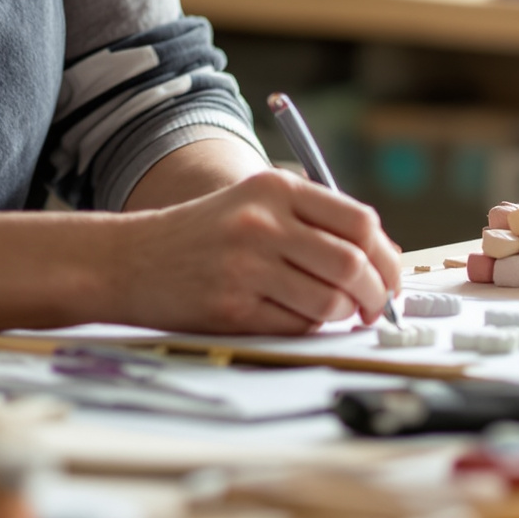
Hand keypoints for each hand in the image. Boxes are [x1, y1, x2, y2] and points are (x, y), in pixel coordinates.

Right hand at [111, 169, 401, 334]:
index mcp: (275, 189)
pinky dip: (307, 328)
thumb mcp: (254, 206)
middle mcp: (263, 222)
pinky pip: (295, 326)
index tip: (389, 276)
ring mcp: (246, 266)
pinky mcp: (231, 307)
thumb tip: (384, 259)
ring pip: (329, 301)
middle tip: (375, 308)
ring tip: (332, 312)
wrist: (129, 259)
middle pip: (352, 264)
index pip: (359, 221)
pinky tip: (292, 316)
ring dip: (342, 315)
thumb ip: (313, 222)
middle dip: (376, 295)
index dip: (386, 256)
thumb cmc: (202, 235)